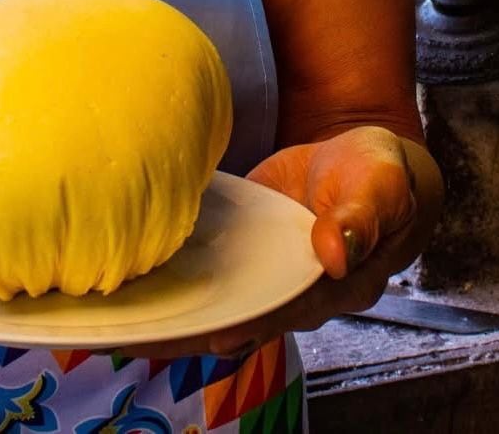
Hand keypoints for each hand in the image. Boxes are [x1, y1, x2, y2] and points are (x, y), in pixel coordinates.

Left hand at [114, 127, 423, 363]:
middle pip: (236, 319)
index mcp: (334, 287)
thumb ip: (359, 219)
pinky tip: (132, 278)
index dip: (243, 322)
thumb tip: (335, 253)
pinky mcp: (246, 255)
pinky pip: (210, 273)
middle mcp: (296, 294)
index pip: (282, 311)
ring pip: (216, 303)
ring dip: (170, 312)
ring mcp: (267, 276)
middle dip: (184, 330)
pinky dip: (175, 277)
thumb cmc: (382, 176)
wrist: (368, 163)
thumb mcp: (381, 187)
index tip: (203, 332)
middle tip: (130, 334)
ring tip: (116, 319)